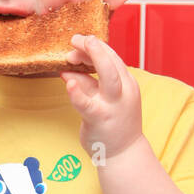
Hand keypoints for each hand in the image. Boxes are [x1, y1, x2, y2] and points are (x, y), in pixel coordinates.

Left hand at [60, 35, 142, 163]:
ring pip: (108, 77)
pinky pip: (87, 104)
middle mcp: (123, 92)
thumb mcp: (103, 100)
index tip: (79, 42)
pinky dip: (78, 92)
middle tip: (77, 39)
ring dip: (93, 59)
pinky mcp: (100, 119)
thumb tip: (67, 71)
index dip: (96, 47)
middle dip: (95, 47)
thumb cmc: (113, 124)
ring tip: (72, 52)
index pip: (112, 58)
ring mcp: (113, 105)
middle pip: (113, 62)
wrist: (123, 155)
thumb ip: (87, 84)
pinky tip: (69, 82)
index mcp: (126, 83)